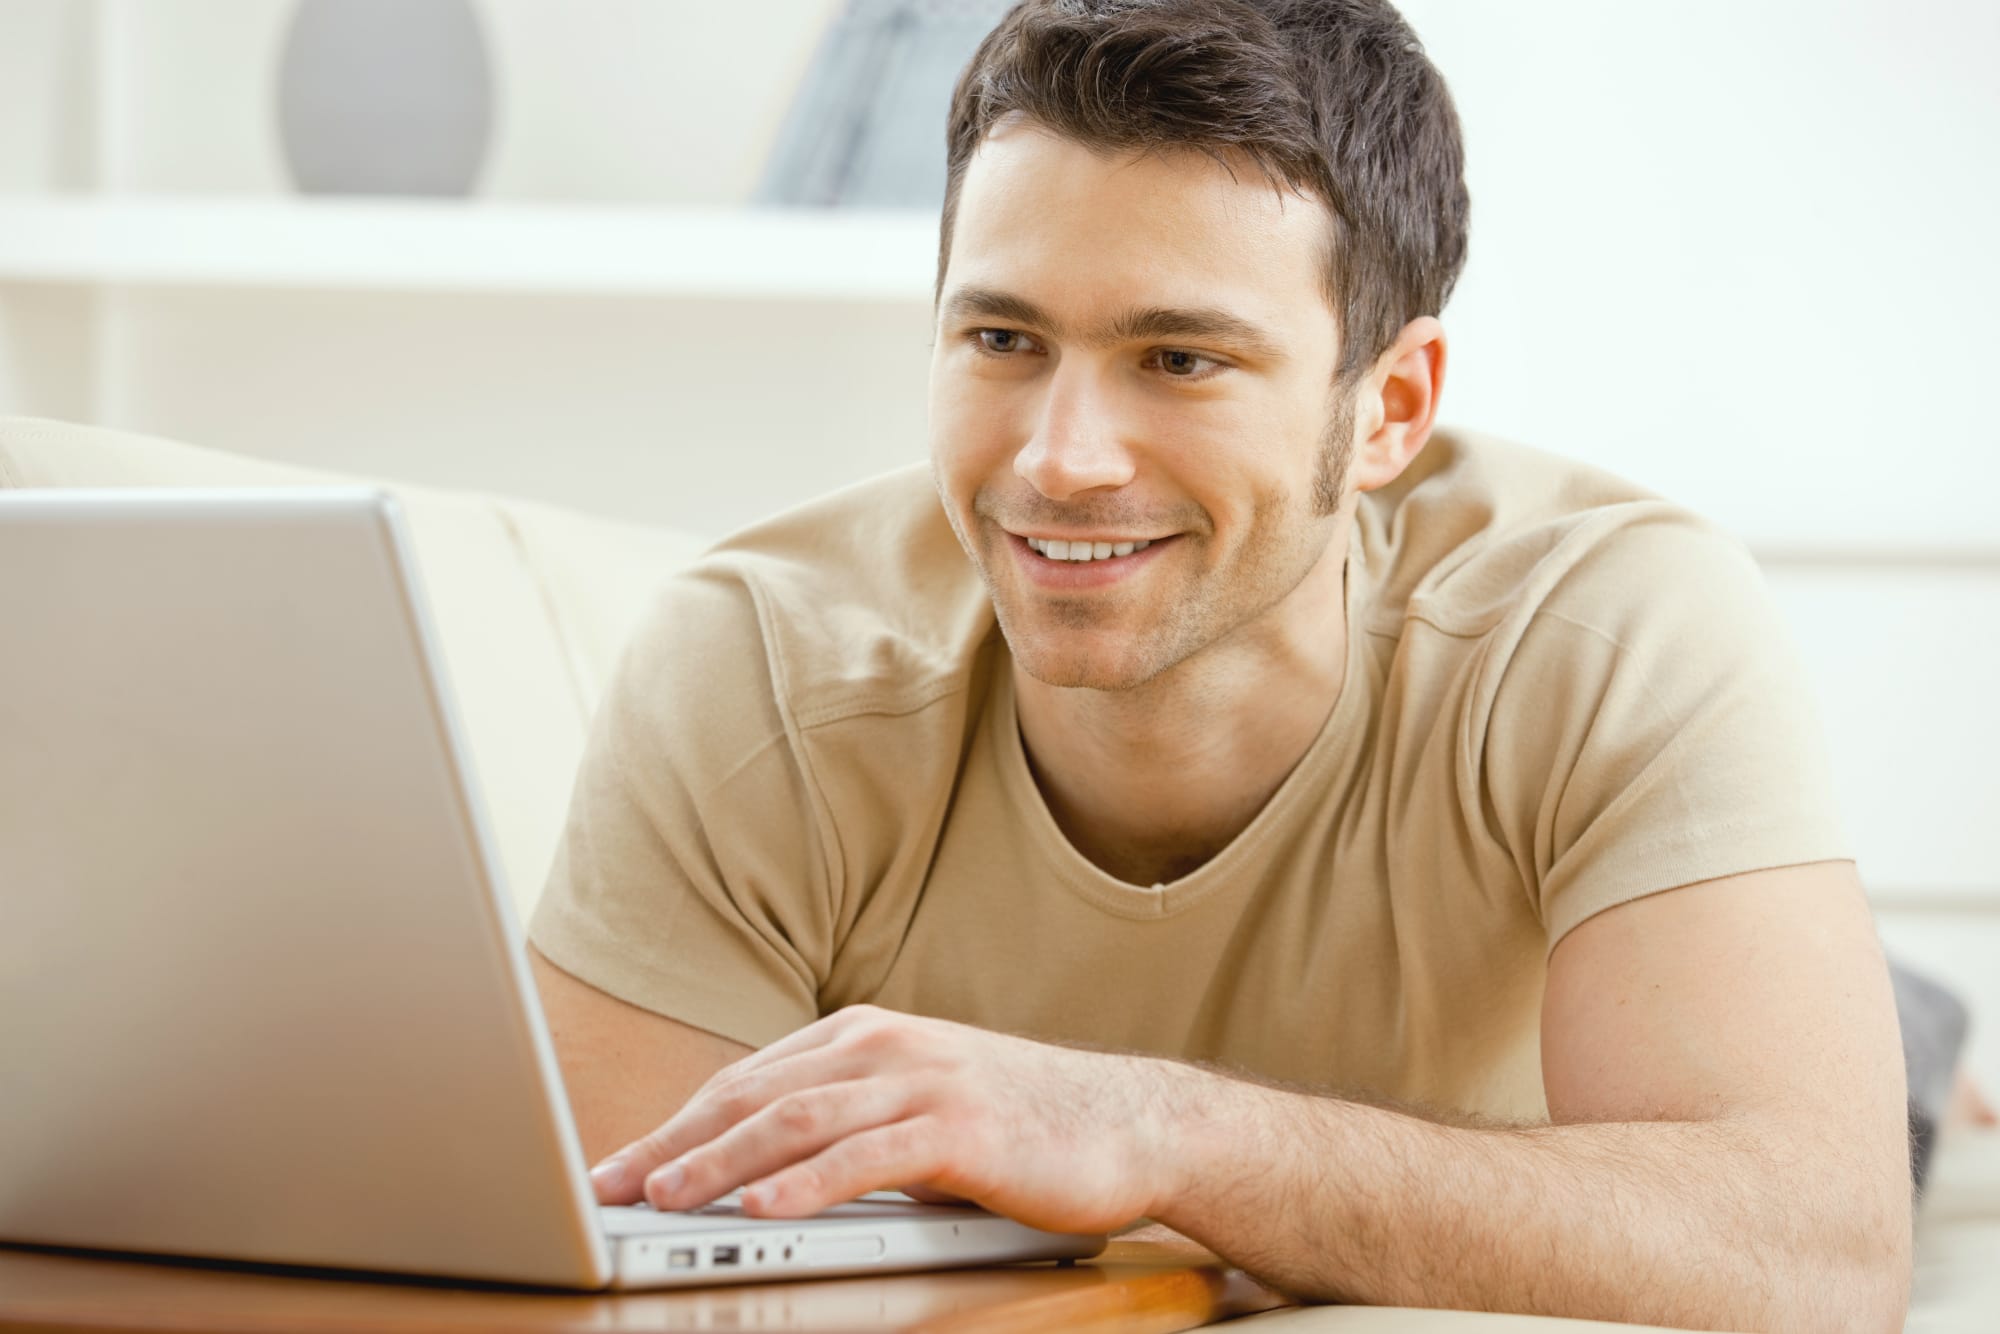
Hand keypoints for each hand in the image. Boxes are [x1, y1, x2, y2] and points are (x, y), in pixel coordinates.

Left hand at [585, 1004, 1198, 1234]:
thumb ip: (840, 1124)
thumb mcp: (913, 1110)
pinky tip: (763, 1208)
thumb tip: (749, 1172)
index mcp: (862, 1036)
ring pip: (797, 1120)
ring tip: (663, 1198)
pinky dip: (807, 1183)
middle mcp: (882, 1046)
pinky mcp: (960, 1126)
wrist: (1128, 1121)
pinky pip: (868, 1156)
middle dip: (674, 1144)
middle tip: (610, 1186)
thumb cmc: (1016, 1125)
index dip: (674, 1126)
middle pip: (754, 1095)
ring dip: (721, 1163)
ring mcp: (921, 1081)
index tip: (616, 1169)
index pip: (746, 1083)